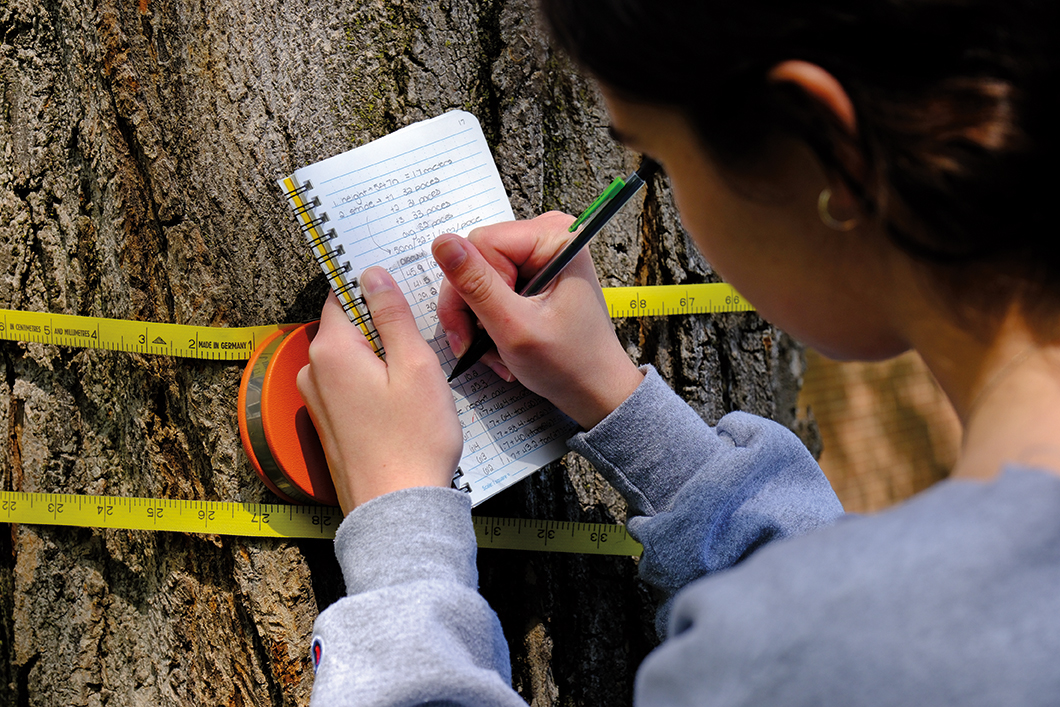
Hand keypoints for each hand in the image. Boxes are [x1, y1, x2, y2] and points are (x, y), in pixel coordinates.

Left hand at [297, 270, 462, 514]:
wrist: (396, 510)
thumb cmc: (412, 441)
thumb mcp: (415, 366)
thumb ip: (392, 314)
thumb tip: (372, 274)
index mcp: (331, 350)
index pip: (344, 292)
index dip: (374, 284)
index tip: (402, 285)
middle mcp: (313, 372)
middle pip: (348, 325)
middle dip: (382, 323)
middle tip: (422, 333)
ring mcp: (317, 401)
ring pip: (352, 357)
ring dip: (382, 355)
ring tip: (419, 371)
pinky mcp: (329, 424)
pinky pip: (351, 385)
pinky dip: (375, 382)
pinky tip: (404, 399)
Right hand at [434, 211, 643, 428]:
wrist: (594, 390)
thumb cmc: (570, 364)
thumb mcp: (515, 328)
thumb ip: (476, 285)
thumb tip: (442, 243)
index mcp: (554, 237)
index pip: (480, 242)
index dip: (475, 286)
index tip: (491, 323)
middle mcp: (547, 237)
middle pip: (474, 257)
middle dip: (469, 307)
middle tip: (474, 345)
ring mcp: (538, 255)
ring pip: (475, 275)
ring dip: (476, 318)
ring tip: (494, 350)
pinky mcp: (530, 273)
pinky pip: (488, 286)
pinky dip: (486, 319)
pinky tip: (500, 343)